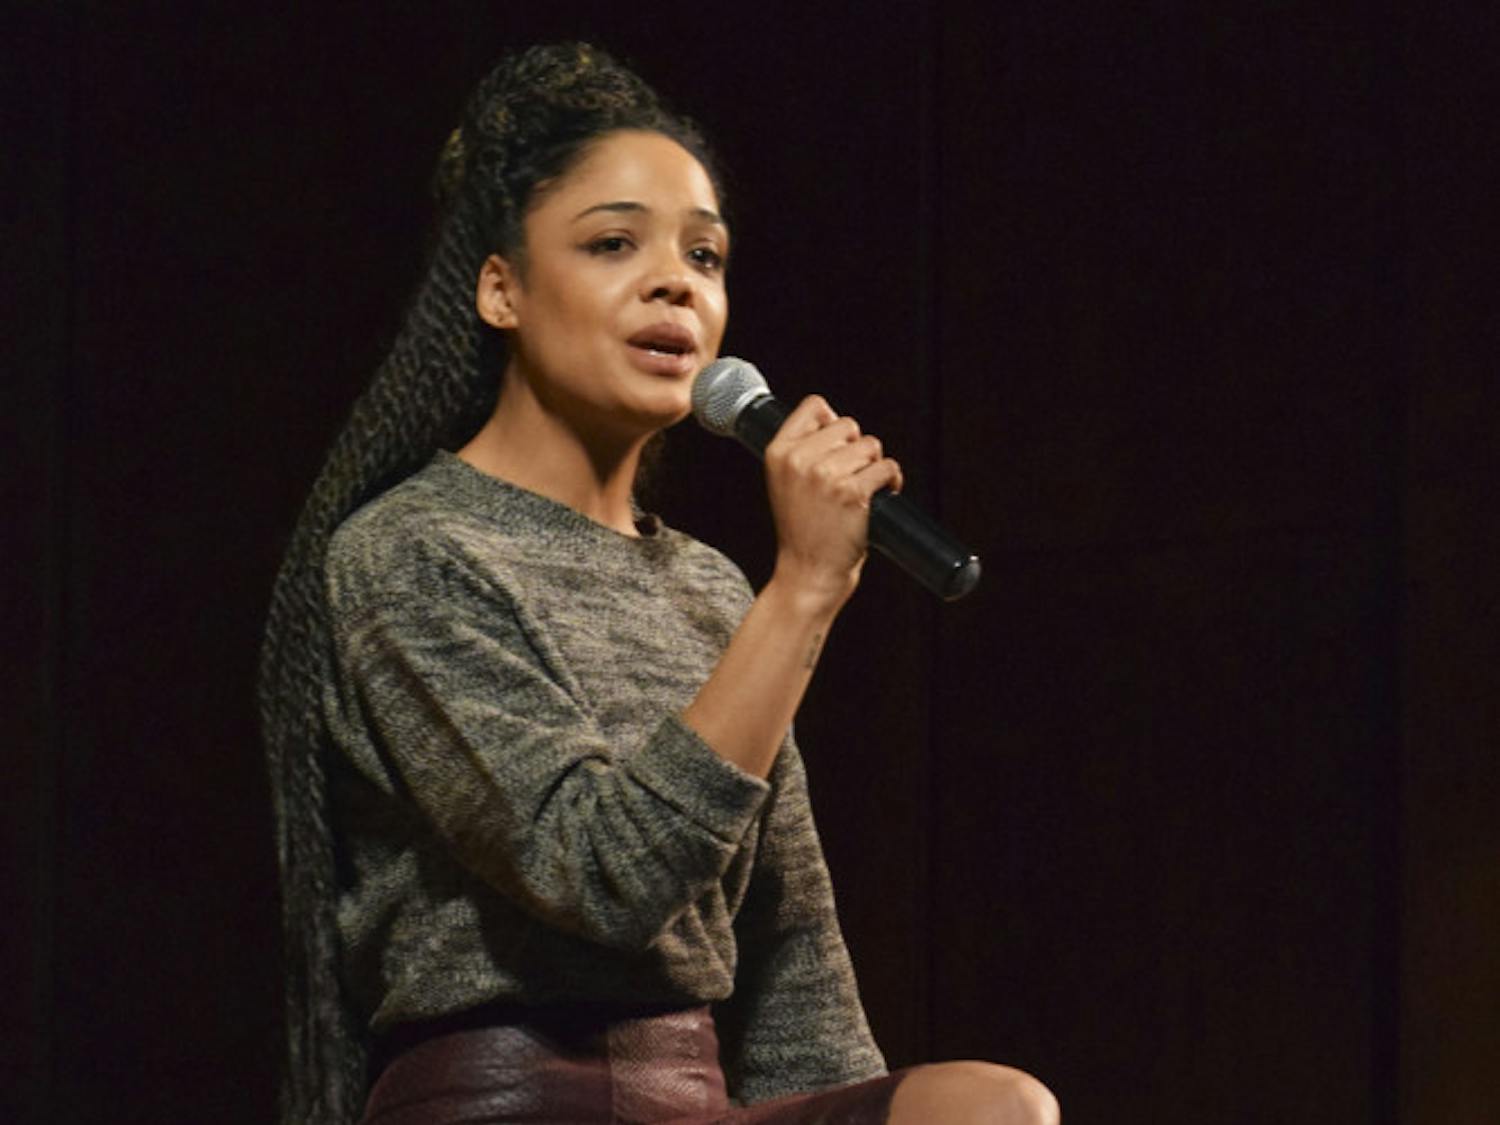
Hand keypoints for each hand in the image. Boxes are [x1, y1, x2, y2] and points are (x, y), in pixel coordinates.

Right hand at [762, 394, 903, 613]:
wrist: (807, 573)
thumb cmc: (802, 531)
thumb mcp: (784, 483)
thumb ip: (802, 451)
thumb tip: (837, 423)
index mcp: (778, 453)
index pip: (814, 406)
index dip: (832, 422)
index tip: (837, 444)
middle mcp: (799, 459)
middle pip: (849, 425)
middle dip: (857, 448)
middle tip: (851, 476)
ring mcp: (825, 475)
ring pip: (871, 445)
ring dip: (875, 466)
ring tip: (864, 489)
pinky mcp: (852, 492)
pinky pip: (887, 467)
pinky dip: (892, 481)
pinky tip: (882, 495)